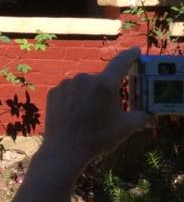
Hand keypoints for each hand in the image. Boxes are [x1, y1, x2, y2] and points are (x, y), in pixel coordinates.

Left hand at [42, 47, 151, 169]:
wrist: (64, 150)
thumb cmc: (97, 138)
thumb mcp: (126, 127)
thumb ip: (141, 116)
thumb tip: (147, 113)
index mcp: (104, 84)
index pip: (122, 62)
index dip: (130, 55)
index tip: (136, 51)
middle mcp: (84, 78)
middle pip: (102, 80)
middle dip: (107, 91)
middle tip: (106, 111)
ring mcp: (66, 84)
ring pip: (84, 85)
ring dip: (89, 95)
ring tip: (88, 117)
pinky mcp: (54, 91)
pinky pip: (70, 91)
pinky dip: (74, 99)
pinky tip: (74, 115)